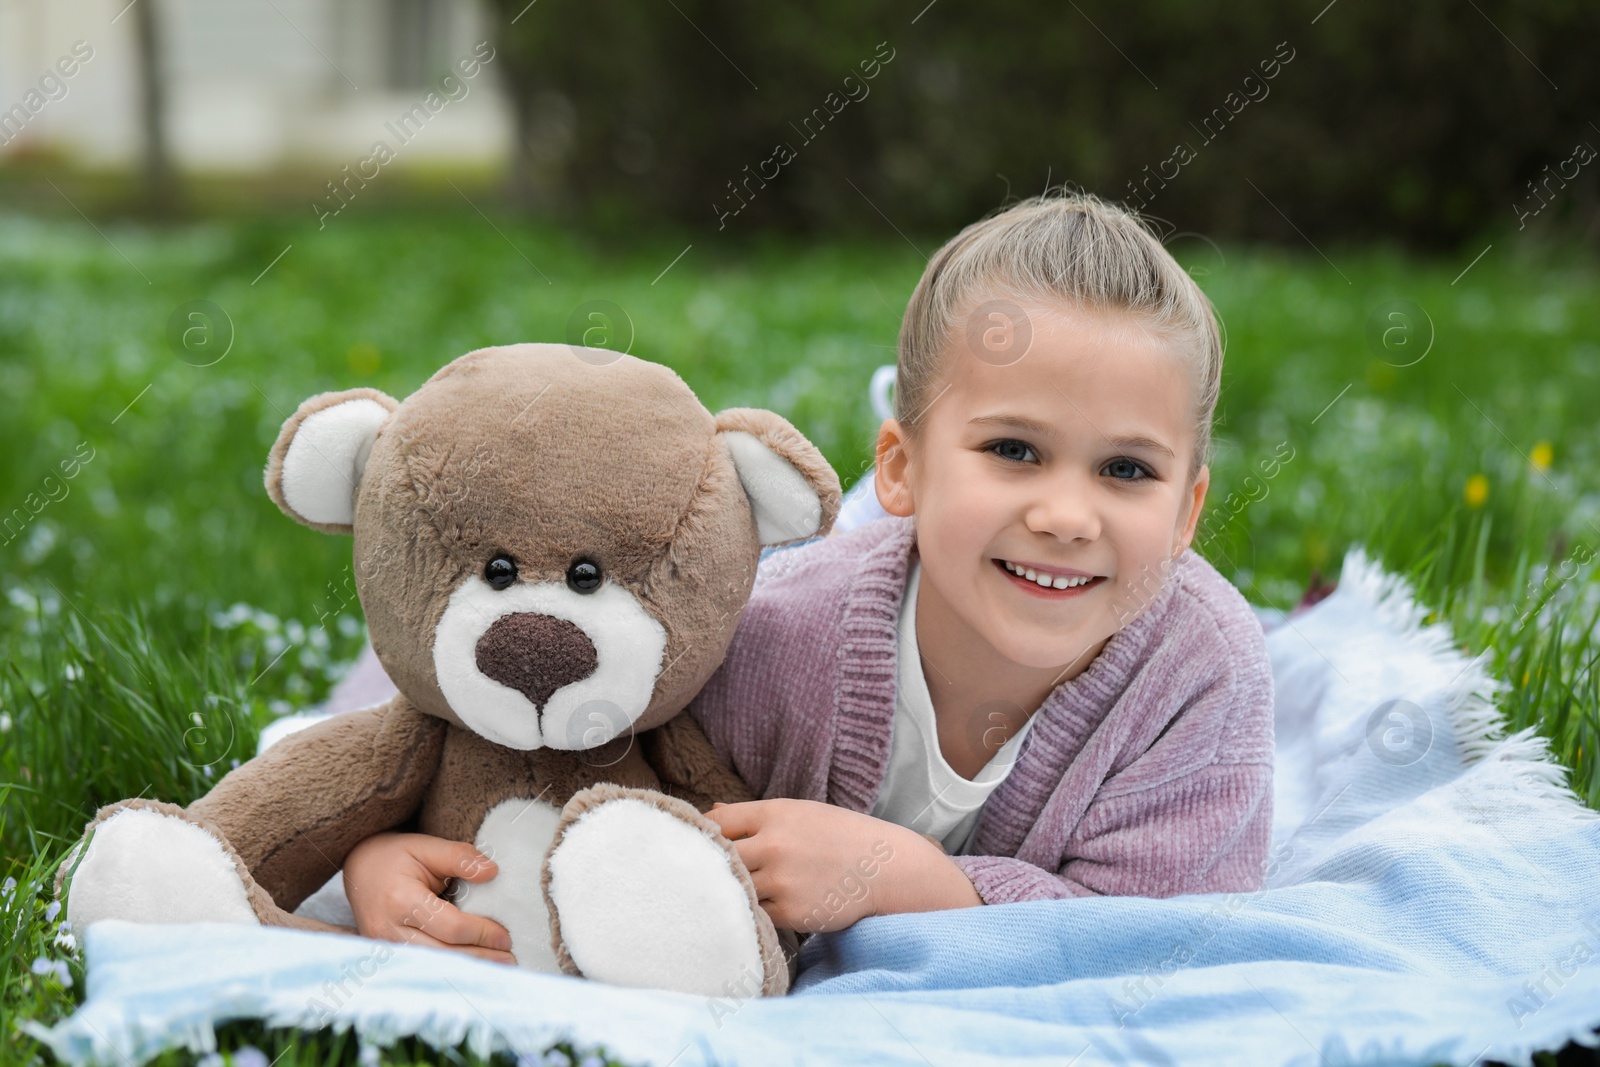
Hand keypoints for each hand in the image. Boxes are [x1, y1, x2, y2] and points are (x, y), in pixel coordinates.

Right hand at [342, 831, 515, 963]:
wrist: (360, 868)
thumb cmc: (397, 856)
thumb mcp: (427, 846)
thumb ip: (460, 857)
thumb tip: (492, 872)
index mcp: (401, 900)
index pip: (449, 926)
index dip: (480, 933)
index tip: (505, 937)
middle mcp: (388, 930)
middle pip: (442, 954)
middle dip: (479, 958)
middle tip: (510, 960)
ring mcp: (384, 947)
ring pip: (432, 966)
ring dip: (466, 969)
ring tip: (498, 967)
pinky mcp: (385, 956)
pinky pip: (421, 966)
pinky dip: (448, 968)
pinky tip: (471, 968)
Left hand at [704, 799, 981, 932]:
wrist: (885, 868)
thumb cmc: (839, 835)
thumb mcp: (799, 812)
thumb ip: (753, 815)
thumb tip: (710, 812)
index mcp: (774, 814)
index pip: (717, 823)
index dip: (703, 834)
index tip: (701, 843)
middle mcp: (774, 846)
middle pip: (718, 858)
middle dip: (710, 865)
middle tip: (704, 873)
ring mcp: (781, 881)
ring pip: (734, 889)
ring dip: (730, 892)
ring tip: (729, 891)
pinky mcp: (790, 913)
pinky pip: (755, 914)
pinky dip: (754, 911)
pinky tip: (759, 906)